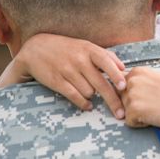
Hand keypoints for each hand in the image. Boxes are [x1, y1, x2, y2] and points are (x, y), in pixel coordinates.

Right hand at [0, 33, 126, 117]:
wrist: (36, 48)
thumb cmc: (67, 48)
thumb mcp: (85, 46)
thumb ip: (105, 55)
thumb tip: (123, 68)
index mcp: (88, 49)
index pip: (106, 62)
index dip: (115, 75)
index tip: (123, 87)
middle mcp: (79, 60)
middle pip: (100, 83)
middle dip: (112, 100)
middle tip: (120, 113)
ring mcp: (67, 71)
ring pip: (89, 91)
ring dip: (92, 95)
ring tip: (89, 91)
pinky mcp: (57, 81)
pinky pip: (74, 96)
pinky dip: (83, 103)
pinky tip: (88, 105)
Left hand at [120, 67, 159, 129]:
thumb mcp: (155, 79)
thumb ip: (139, 81)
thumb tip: (124, 86)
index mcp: (136, 71)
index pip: (124, 88)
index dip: (138, 96)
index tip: (153, 95)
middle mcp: (131, 80)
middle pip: (123, 100)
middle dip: (136, 105)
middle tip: (155, 103)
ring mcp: (131, 94)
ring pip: (125, 111)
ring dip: (138, 114)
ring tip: (155, 109)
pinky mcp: (133, 109)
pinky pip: (129, 122)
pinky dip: (140, 124)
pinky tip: (154, 116)